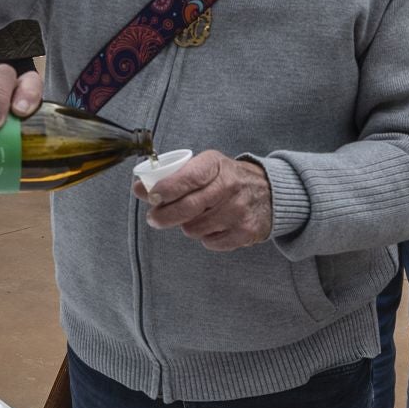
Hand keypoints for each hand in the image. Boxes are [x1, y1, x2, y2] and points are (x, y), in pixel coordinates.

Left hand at [134, 151, 273, 251]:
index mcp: (216, 165)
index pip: (188, 178)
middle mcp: (230, 186)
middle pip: (188, 207)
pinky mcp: (246, 231)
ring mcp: (239, 210)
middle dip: (164, 216)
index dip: (166, 189)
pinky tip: (212, 226)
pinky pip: (211, 242)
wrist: (270, 192)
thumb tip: (138, 187)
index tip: (152, 197)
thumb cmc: (227, 178)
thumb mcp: (204, 167)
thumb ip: (172, 178)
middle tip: (154, 218)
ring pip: (195, 228)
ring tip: (194, 218)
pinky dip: (206, 237)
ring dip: (187, 226)